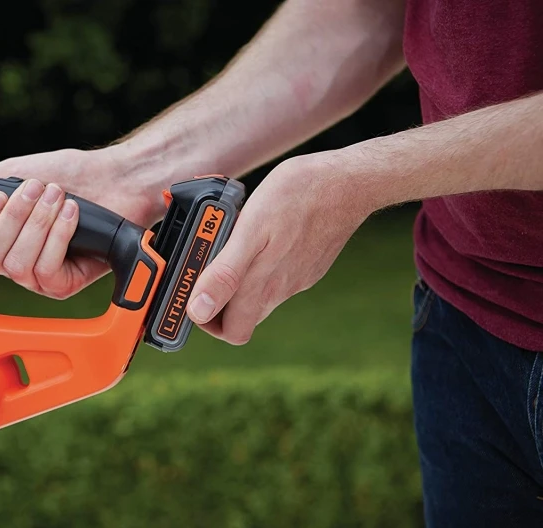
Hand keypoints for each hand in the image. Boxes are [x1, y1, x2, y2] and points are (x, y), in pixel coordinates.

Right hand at [0, 146, 163, 298]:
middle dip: (12, 218)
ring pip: (16, 265)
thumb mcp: (17, 172)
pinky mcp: (63, 286)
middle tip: (35, 189)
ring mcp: (37, 277)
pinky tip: (70, 214)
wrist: (115, 180)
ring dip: (38, 224)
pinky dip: (58, 237)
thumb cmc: (72, 175)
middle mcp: (14, 261)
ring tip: (56, 196)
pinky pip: (46, 270)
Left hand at [185, 154, 368, 344]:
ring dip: (237, 277)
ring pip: (259, 293)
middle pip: (243, 315)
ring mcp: (297, 277)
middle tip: (205, 266)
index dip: (207, 319)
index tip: (193, 292)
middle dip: (218, 299)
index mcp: (263, 284)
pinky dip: (259, 262)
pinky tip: (257, 235)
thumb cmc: (298, 196)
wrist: (349, 181)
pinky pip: (277, 274)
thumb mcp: (250, 230)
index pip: (231, 331)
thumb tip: (199, 310)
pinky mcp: (308, 264)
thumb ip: (226, 273)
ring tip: (228, 244)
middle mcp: (281, 288)